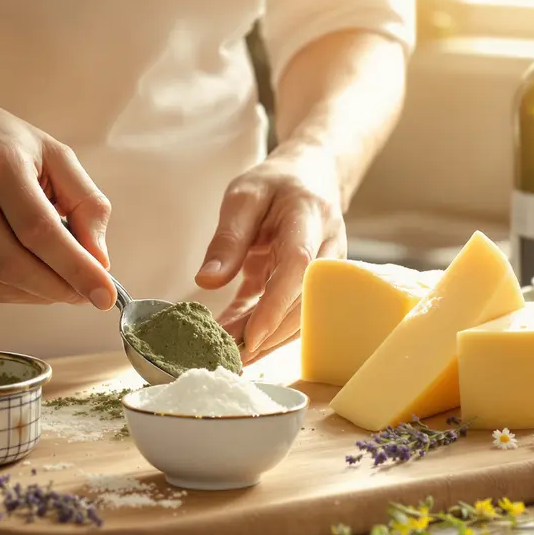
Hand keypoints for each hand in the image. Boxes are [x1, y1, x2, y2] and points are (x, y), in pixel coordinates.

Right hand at [0, 83, 115, 308]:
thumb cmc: (0, 140)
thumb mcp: (54, 154)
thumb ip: (86, 203)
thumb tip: (98, 261)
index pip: (40, 231)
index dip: (75, 268)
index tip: (104, 294)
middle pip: (14, 265)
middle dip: (58, 289)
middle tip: (85, 292)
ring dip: (35, 295)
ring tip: (58, 283)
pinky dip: (9, 292)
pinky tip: (28, 279)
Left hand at [195, 145, 348, 361]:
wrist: (312, 177)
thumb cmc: (277, 183)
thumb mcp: (244, 196)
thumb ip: (228, 238)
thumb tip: (206, 281)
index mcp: (309, 219)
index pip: (297, 267)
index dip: (276, 306)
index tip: (251, 338)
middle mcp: (327, 251)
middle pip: (303, 303)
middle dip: (266, 335)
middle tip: (227, 357)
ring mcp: (325, 274)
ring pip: (299, 317)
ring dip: (263, 338)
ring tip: (225, 353)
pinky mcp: (312, 287)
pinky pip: (288, 313)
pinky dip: (260, 328)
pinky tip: (232, 338)